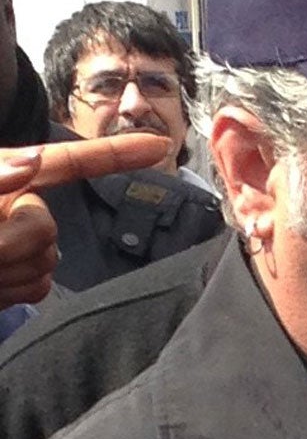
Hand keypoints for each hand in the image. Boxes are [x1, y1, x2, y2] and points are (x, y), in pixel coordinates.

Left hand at [0, 134, 174, 305]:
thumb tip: (33, 158)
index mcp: (7, 176)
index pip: (69, 162)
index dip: (116, 153)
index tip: (159, 145)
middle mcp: (17, 207)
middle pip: (47, 229)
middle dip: (13, 244)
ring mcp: (20, 244)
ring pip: (44, 264)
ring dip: (8, 272)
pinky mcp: (20, 277)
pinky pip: (38, 289)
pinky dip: (12, 292)